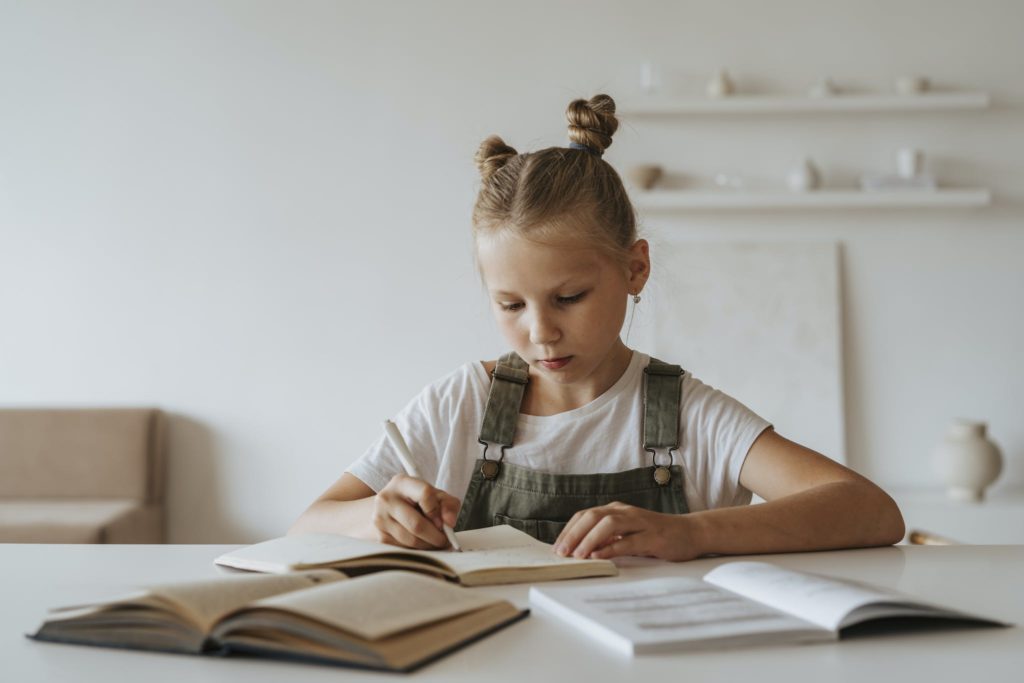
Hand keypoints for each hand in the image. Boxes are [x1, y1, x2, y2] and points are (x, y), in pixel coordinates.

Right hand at [372, 474, 460, 548]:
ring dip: (428, 546)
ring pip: (411, 540)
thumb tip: (450, 522)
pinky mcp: (380, 536)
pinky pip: (404, 549)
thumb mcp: (435, 495)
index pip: (424, 494)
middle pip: (417, 524)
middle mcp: (386, 499)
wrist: (389, 509)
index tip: (444, 523)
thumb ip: (448, 505)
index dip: (437, 511)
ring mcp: (380, 519)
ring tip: (435, 542)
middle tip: (446, 540)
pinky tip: (422, 544)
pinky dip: (418, 550)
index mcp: (402, 483)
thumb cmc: (417, 501)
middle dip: (436, 537)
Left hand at [553, 502, 700, 561]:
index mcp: (617, 510)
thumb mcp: (628, 534)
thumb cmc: (656, 535)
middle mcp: (626, 512)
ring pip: (608, 524)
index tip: (557, 546)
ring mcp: (640, 523)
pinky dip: (611, 548)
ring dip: (589, 539)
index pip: (585, 515)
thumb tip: (581, 549)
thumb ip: (608, 538)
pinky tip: (599, 556)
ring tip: (577, 555)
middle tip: (560, 552)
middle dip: (573, 534)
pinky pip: (628, 541)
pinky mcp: (652, 536)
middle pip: (592, 516)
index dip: (569, 530)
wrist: (691, 533)